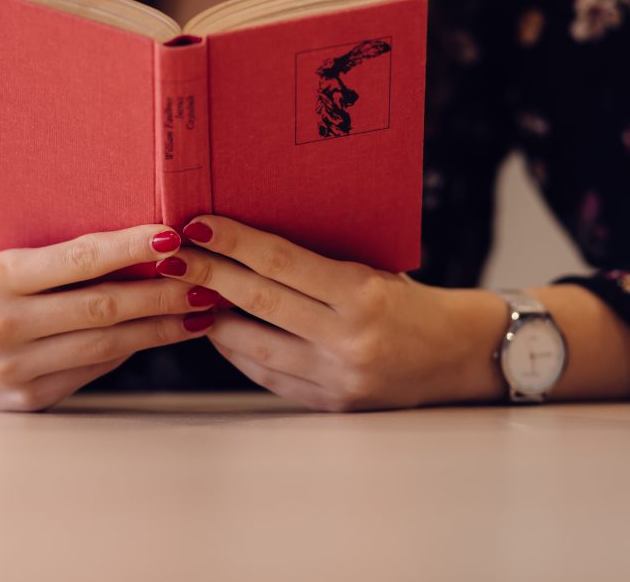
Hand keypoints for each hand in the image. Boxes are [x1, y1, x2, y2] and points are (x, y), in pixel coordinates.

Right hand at [0, 225, 218, 410]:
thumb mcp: (16, 267)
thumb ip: (69, 262)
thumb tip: (153, 248)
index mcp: (0, 276)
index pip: (79, 258)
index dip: (130, 247)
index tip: (174, 235)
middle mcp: (4, 323)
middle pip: (102, 306)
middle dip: (162, 293)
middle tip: (206, 280)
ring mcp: (16, 367)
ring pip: (107, 344)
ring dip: (162, 326)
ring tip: (201, 310)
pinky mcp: (32, 398)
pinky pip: (97, 368)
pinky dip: (136, 347)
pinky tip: (167, 333)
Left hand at [158, 216, 508, 411]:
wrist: (456, 355)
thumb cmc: (409, 299)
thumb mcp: (374, 268)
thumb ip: (318, 261)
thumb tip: (248, 239)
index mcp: (362, 295)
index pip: (281, 262)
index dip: (233, 242)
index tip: (197, 225)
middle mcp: (348, 339)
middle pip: (258, 302)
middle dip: (208, 274)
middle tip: (173, 255)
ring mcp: (337, 378)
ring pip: (253, 346)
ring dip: (213, 318)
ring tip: (185, 292)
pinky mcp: (330, 403)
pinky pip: (268, 376)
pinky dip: (238, 352)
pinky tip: (218, 330)